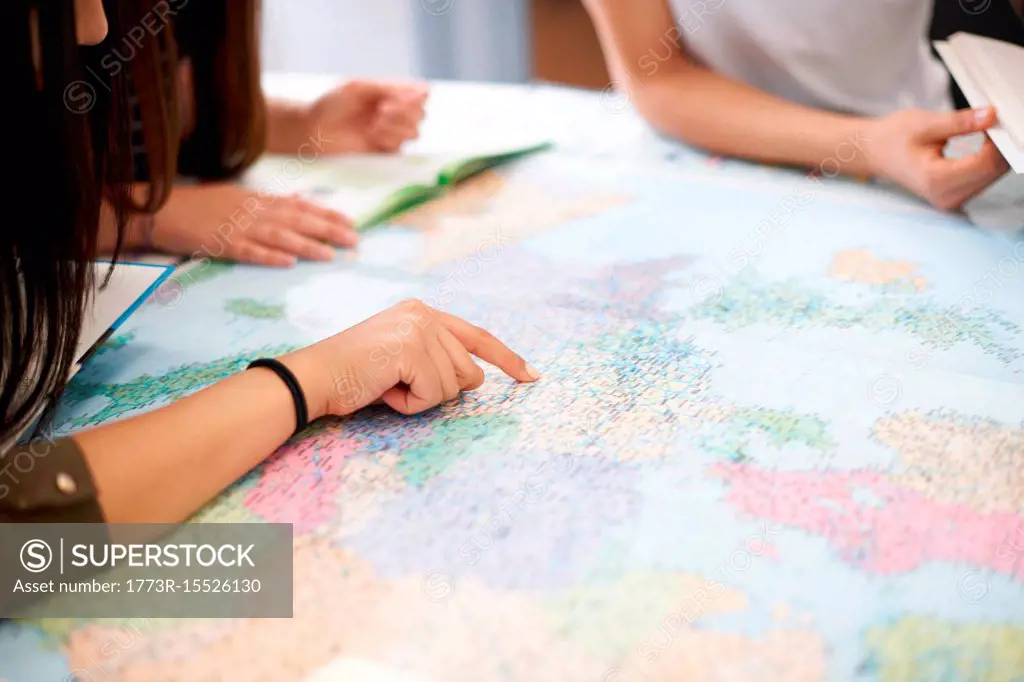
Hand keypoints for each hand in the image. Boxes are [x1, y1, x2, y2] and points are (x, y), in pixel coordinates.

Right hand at [153, 184, 357, 266]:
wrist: (159, 209)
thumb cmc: (199, 205)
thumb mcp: (237, 197)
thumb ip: (267, 203)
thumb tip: (295, 202)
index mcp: (257, 200)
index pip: (300, 206)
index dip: (327, 214)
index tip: (351, 223)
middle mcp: (252, 211)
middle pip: (297, 220)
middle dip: (327, 230)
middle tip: (353, 241)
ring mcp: (237, 227)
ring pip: (278, 236)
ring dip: (306, 245)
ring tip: (329, 255)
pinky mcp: (220, 243)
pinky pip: (248, 251)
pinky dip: (269, 256)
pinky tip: (288, 263)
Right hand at [283, 299, 540, 417]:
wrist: (312, 379)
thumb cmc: (352, 378)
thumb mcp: (401, 363)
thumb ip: (436, 361)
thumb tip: (476, 380)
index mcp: (422, 313)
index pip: (477, 337)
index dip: (507, 359)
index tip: (531, 377)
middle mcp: (424, 314)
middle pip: (469, 372)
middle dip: (437, 391)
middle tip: (394, 386)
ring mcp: (419, 328)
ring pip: (453, 386)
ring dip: (420, 399)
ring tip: (385, 386)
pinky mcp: (412, 348)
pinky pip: (435, 394)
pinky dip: (410, 404)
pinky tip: (383, 391)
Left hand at [305, 80, 427, 153]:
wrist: (312, 129)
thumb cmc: (331, 104)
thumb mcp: (357, 87)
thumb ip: (387, 87)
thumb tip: (421, 89)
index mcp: (390, 95)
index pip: (421, 94)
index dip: (417, 96)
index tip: (399, 97)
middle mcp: (394, 114)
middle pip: (422, 114)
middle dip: (405, 112)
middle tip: (381, 111)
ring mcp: (390, 134)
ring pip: (414, 132)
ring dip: (397, 126)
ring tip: (374, 124)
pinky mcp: (383, 152)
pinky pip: (401, 148)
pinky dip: (389, 139)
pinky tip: (372, 135)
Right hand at [864, 106, 1009, 210]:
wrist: (875, 152)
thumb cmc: (893, 138)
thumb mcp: (926, 123)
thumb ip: (961, 122)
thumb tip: (991, 116)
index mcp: (935, 180)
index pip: (985, 163)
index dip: (997, 140)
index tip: (996, 119)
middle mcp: (945, 197)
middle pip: (992, 172)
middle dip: (999, 146)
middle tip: (992, 122)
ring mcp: (950, 200)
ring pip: (991, 176)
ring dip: (995, 154)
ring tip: (984, 133)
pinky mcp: (955, 197)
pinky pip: (984, 179)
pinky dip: (989, 161)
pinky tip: (982, 146)